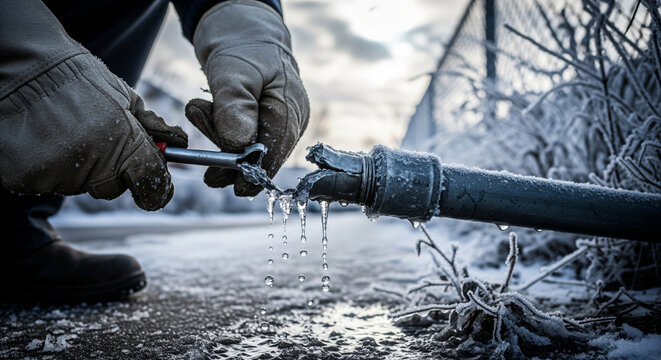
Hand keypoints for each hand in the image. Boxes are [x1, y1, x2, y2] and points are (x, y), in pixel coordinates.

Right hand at [0, 53, 187, 209]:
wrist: (23, 66)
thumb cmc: (78, 78)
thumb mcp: (125, 97)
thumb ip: (152, 128)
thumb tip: (178, 144)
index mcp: (124, 146)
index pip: (151, 185)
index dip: (158, 189)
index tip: (157, 188)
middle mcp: (93, 167)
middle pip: (113, 188)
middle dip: (112, 170)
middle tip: (97, 139)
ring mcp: (58, 175)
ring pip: (78, 184)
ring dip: (77, 166)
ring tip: (64, 131)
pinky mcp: (26, 179)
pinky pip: (46, 181)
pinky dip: (47, 166)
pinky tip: (43, 138)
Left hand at [186, 0, 308, 196]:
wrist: (244, 30)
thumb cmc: (242, 46)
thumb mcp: (232, 72)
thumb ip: (235, 107)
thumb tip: (239, 145)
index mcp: (290, 110)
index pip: (274, 153)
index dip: (252, 173)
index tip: (229, 185)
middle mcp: (292, 121)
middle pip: (261, 156)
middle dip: (226, 148)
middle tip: (198, 114)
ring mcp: (282, 123)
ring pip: (250, 149)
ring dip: (219, 135)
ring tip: (200, 106)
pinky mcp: (268, 122)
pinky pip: (245, 139)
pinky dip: (223, 130)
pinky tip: (210, 110)